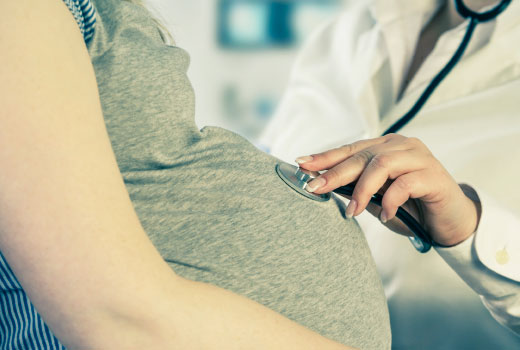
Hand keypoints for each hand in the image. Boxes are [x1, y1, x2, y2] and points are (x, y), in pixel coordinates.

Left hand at [296, 134, 480, 246]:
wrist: (450, 222)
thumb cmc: (410, 208)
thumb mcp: (377, 199)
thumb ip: (356, 189)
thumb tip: (322, 185)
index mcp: (385, 147)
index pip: (350, 149)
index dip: (325, 157)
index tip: (301, 164)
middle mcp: (401, 146)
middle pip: (362, 156)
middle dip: (334, 173)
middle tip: (314, 188)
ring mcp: (419, 157)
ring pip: (381, 165)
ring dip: (362, 190)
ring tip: (352, 212)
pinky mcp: (434, 175)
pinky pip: (404, 184)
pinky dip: (390, 201)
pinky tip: (385, 216)